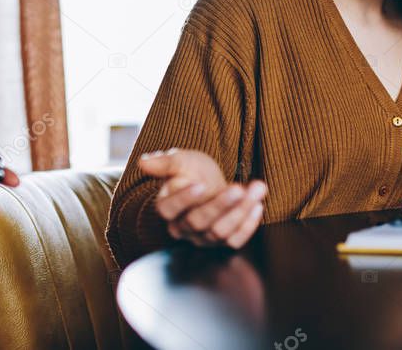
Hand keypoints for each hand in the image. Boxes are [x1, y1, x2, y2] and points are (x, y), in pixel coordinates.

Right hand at [139, 148, 266, 248]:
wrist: (210, 180)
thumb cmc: (192, 170)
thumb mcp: (180, 160)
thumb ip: (164, 162)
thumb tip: (143, 162)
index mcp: (166, 207)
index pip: (169, 209)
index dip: (184, 199)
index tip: (200, 184)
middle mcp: (182, 227)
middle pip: (198, 222)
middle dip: (220, 205)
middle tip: (238, 188)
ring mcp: (203, 238)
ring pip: (219, 233)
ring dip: (240, 212)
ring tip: (256, 189)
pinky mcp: (223, 241)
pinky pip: (235, 241)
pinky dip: (249, 225)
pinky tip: (258, 205)